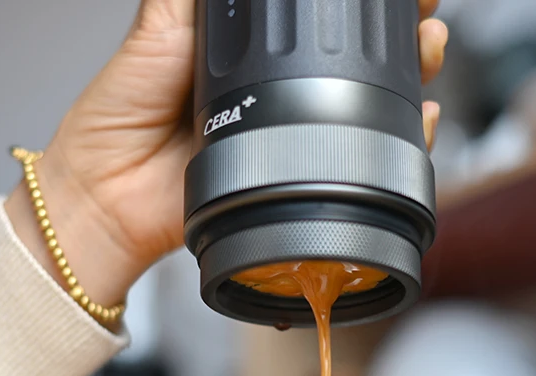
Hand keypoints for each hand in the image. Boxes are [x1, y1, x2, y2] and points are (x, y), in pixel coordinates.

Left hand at [6, 0, 448, 308]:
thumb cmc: (116, 117)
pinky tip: (419, 121)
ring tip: (429, 49)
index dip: (358, 2)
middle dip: (403, 32)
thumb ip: (185, 0)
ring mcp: (290, 135)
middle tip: (424, 12)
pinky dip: (399, 142)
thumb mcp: (154, 34)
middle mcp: (276, 92)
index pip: (313, 22)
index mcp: (246, 55)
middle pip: (358, 60)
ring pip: (369, 105)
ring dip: (413, 76)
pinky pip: (356, 160)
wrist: (106, 196)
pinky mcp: (295, 176)